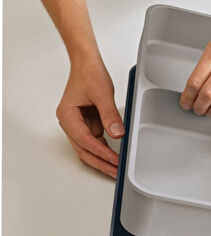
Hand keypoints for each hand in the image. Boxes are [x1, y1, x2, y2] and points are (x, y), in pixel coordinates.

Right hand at [56, 61, 123, 177]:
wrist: (87, 63)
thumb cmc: (88, 74)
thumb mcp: (102, 94)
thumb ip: (110, 115)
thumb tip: (117, 133)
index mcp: (67, 116)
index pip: (84, 140)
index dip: (101, 152)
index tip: (114, 160)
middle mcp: (70, 122)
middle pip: (84, 150)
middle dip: (100, 163)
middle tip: (115, 173)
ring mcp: (77, 124)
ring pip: (89, 148)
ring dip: (103, 158)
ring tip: (116, 168)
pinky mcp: (87, 123)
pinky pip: (95, 141)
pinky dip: (104, 149)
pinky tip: (114, 156)